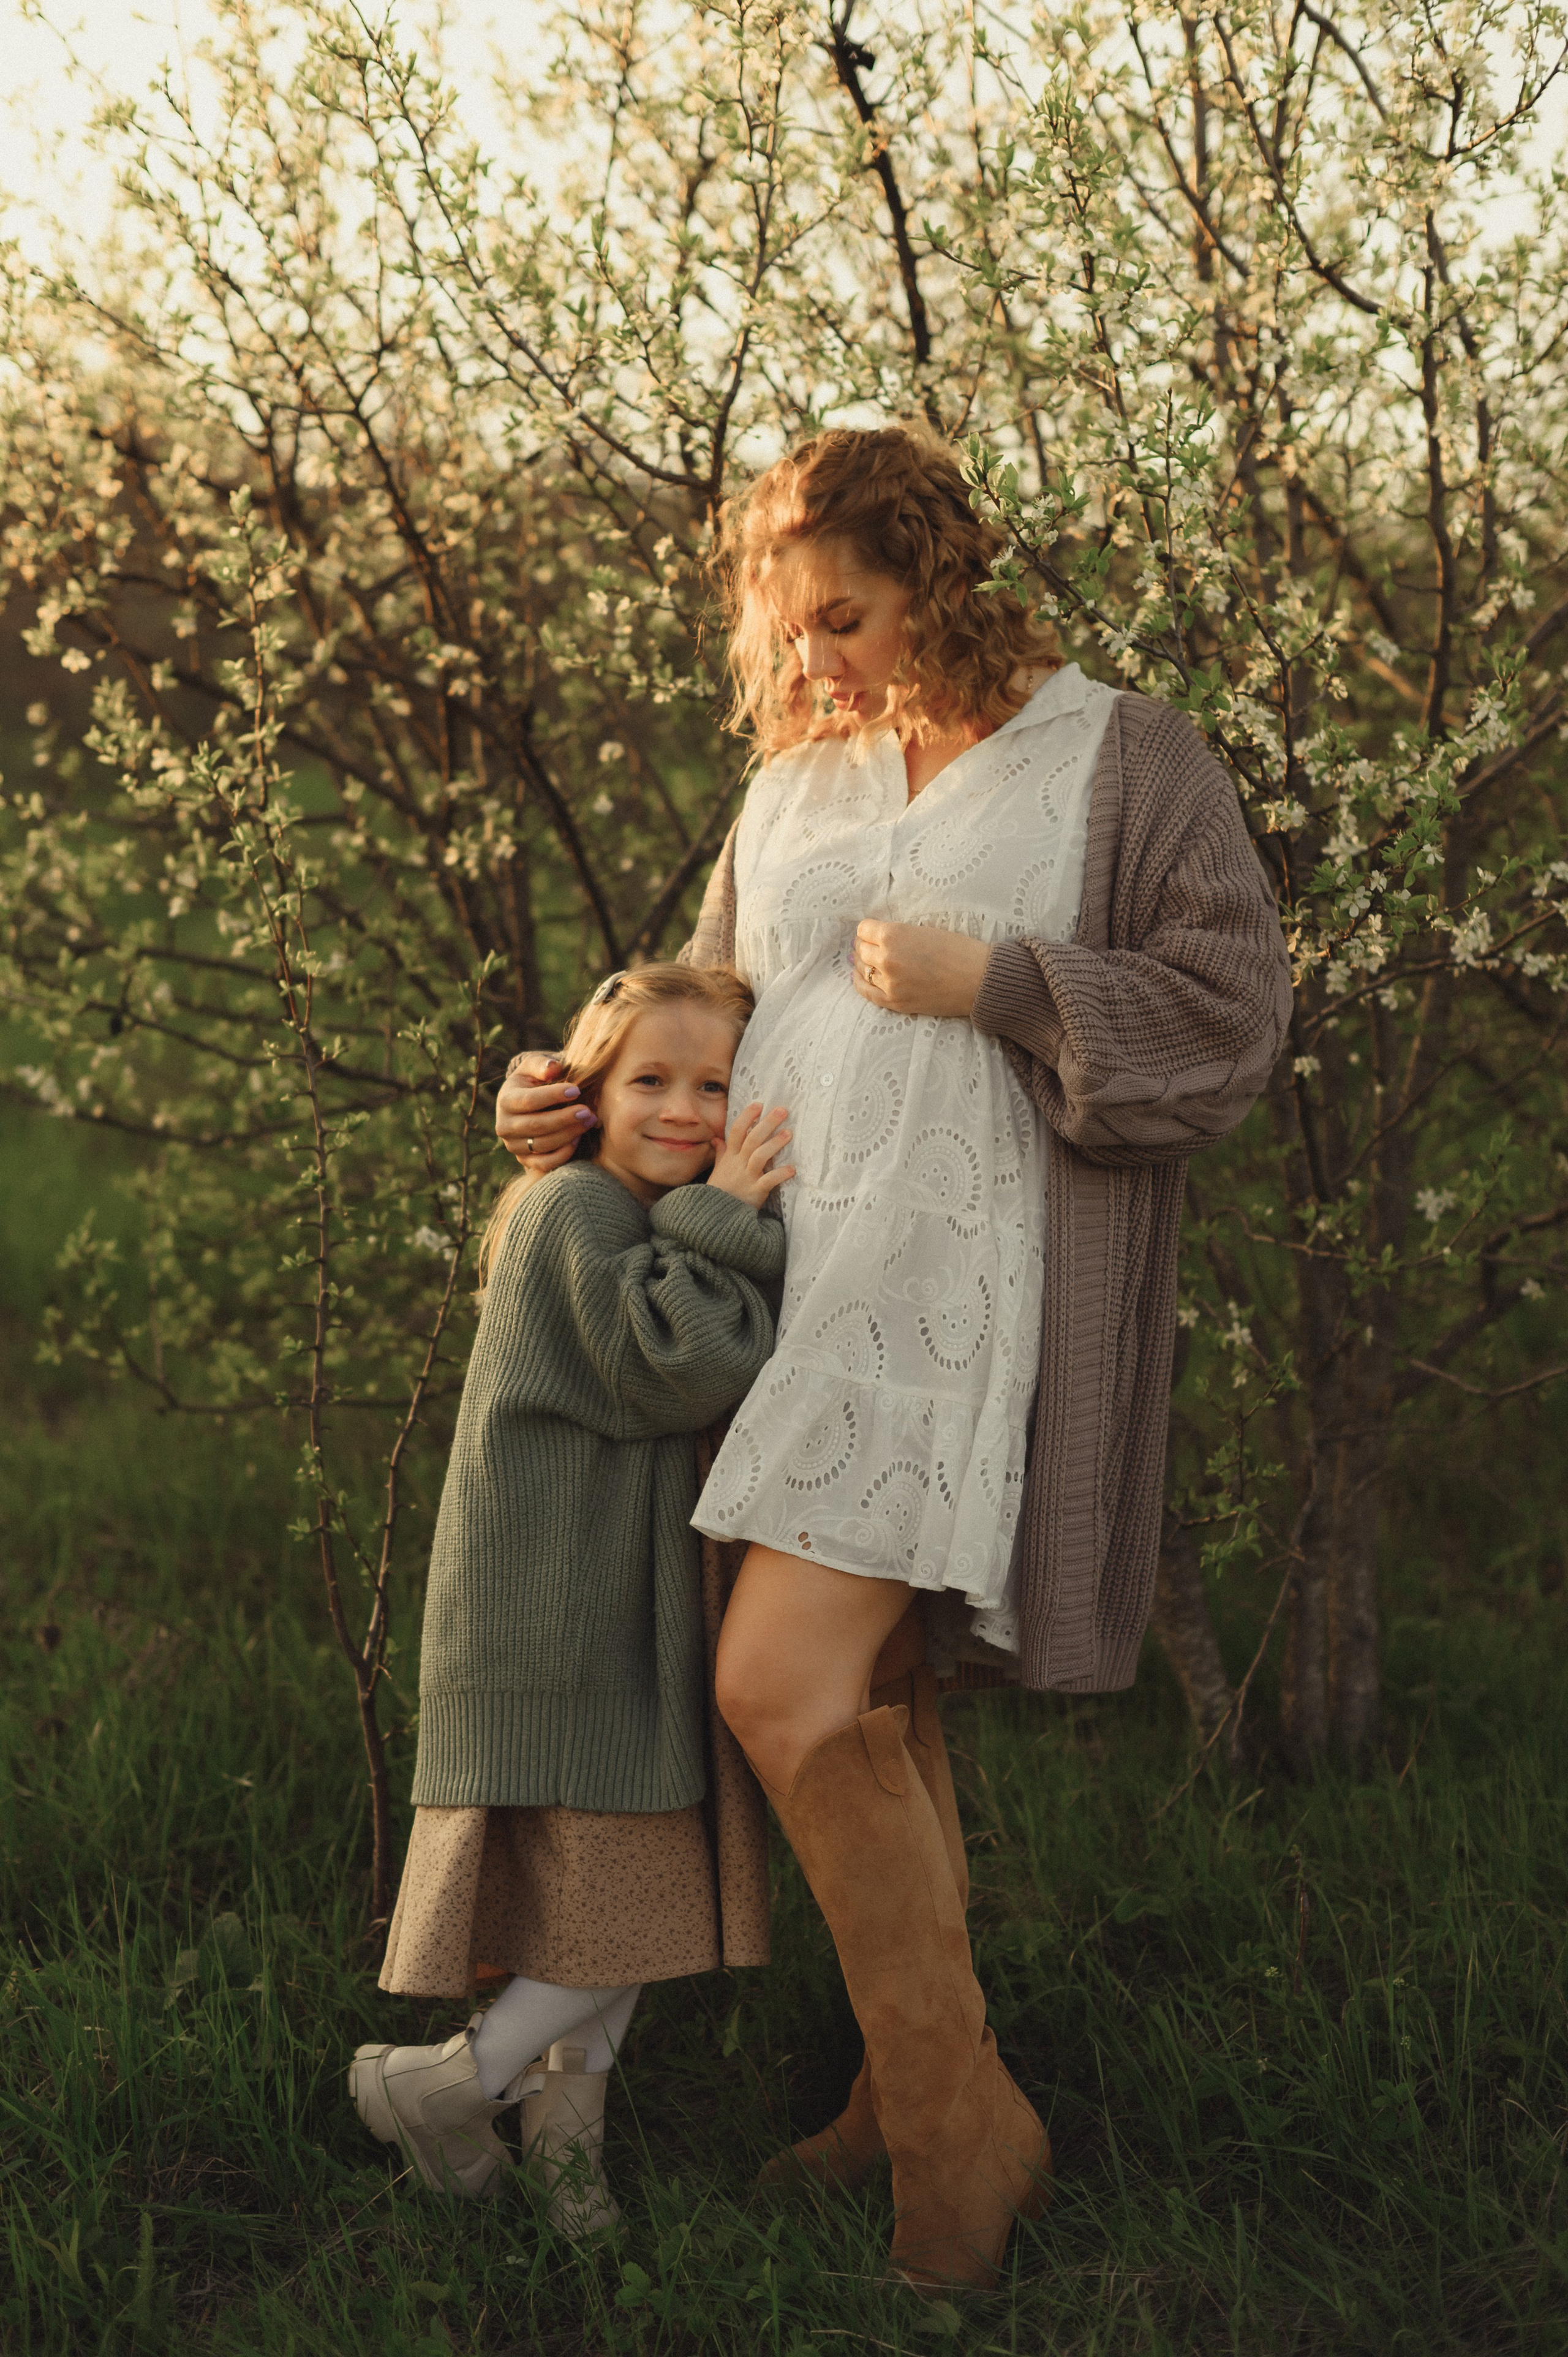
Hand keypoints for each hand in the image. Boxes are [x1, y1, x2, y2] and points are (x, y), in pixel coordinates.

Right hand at [495, 1053, 597, 1171]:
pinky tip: (578, 1139)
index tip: (577, 1090)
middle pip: (537, 1125)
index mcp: (505, 1100)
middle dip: (565, 1118)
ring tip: (589, 1122)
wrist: (525, 1104)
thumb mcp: (533, 1067)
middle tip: (588, 1111)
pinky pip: (544, 1164)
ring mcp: (513, 1146)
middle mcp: (504, 1126)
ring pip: (542, 1144)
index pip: (530, 1101)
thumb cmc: (533, 1081)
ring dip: (569, 1134)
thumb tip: (553, 1069)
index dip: (554, 1096)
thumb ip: (542, 1065)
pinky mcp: (524, 1160)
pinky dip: (562, 1154)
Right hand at [708, 1102, 794, 1209]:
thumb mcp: (717, 1170)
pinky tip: (792, 1169)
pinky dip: (780, 1174)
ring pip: (760, 1156)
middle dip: (766, 1123)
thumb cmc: (719, 1192)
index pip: (737, 1131)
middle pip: (752, 1139)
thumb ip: (720, 1153)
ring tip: (789, 1133)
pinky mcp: (755, 1192)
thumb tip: (717, 1139)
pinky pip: (769, 1180)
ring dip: (775, 1144)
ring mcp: (747, 1178)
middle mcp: (738, 1164)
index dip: (747, 1117)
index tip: (759, 1104)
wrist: (714, 1217)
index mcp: (730, 1157)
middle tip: (782, 1111)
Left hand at [852, 920, 991, 1019]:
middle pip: (861, 949)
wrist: (979, 981)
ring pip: (862, 969)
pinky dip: (860, 982)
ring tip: (868, 960)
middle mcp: (886, 958)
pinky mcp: (895, 1002)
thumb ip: (899, 934)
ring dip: (864, 963)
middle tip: (872, 945)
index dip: (870, 929)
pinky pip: (866, 992)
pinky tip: (860, 977)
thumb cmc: (959, 951)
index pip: (864, 929)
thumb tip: (876, 936)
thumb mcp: (925, 930)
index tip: (874, 932)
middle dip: (865, 945)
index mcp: (894, 934)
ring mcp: (889, 983)